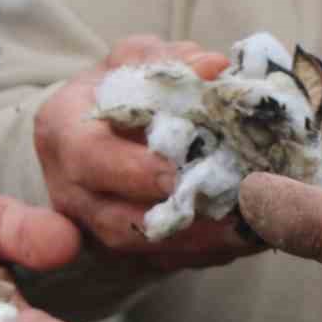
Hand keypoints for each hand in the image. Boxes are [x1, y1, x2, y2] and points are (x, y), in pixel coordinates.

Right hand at [33, 35, 260, 271]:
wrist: (94, 130)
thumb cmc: (116, 88)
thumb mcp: (133, 59)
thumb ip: (168, 61)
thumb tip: (214, 67)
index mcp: (64, 133)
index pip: (90, 159)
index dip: (135, 169)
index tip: (178, 173)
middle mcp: (72, 192)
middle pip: (119, 223)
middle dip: (183, 223)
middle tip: (238, 206)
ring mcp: (97, 230)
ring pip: (149, 253)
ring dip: (207, 243)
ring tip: (258, 225)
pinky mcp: (126, 254)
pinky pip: (170, 262)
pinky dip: (214, 252)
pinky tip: (253, 234)